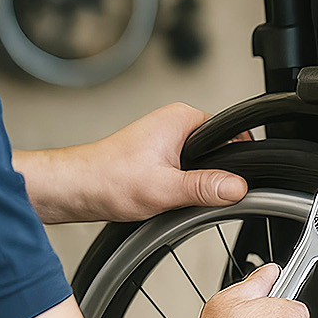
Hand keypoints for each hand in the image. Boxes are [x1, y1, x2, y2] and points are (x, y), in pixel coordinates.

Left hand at [18, 103, 248, 223]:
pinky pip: (185, 170)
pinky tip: (170, 198)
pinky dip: (183, 186)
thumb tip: (239, 187)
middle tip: (199, 195)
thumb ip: (206, 187)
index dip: (239, 159)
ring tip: (177, 196)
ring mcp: (166, 139)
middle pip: (218, 151)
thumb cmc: (109, 179)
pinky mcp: (158, 155)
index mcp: (182, 118)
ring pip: (201, 163)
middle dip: (215, 175)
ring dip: (196, 183)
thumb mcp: (165, 188)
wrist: (77, 189)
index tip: (239, 182)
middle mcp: (175, 123)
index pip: (231, 133)